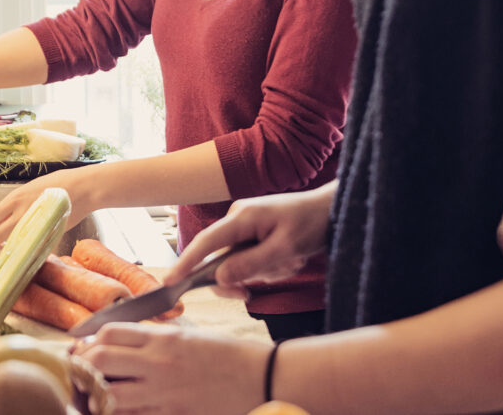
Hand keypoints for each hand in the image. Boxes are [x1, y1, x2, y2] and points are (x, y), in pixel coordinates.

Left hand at [0, 165, 96, 245]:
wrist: (83, 189)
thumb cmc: (60, 184)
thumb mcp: (32, 188)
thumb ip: (18, 203)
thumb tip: (7, 216)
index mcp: (15, 199)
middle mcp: (20, 215)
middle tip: (0, 238)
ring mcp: (33, 227)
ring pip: (9, 246)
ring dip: (9, 246)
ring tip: (16, 242)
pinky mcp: (46, 237)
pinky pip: (30, 249)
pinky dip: (28, 250)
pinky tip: (32, 244)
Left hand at [72, 323, 269, 414]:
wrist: (265, 378)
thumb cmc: (231, 356)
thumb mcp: (190, 337)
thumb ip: (156, 340)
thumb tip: (123, 346)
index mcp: (164, 338)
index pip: (108, 333)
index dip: (89, 342)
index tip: (86, 350)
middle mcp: (158, 363)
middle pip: (98, 360)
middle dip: (82, 367)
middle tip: (82, 374)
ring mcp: (163, 394)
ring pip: (107, 396)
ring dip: (96, 397)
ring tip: (96, 397)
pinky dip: (120, 414)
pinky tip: (121, 411)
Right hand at [167, 181, 336, 297]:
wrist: (332, 209)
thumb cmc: (311, 223)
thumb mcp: (284, 249)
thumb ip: (250, 264)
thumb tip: (219, 278)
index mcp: (241, 218)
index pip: (205, 244)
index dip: (186, 263)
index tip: (170, 282)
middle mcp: (237, 219)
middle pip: (220, 260)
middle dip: (242, 276)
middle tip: (251, 293)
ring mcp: (245, 226)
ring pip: (239, 264)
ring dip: (264, 271)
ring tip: (290, 261)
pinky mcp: (255, 233)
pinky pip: (252, 260)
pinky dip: (270, 267)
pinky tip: (290, 258)